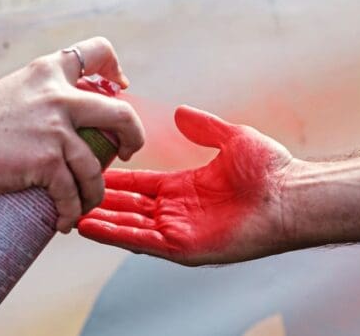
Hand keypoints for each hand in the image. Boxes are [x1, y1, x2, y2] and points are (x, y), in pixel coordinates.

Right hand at [0, 37, 144, 232]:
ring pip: (96, 167)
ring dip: (94, 192)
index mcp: (49, 72)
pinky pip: (72, 193)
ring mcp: (55, 129)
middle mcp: (58, 95)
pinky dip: (71, 211)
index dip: (115, 68)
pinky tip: (63, 219)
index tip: (119, 87)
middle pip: (121, 114)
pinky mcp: (46, 161)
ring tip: (82, 203)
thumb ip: (45, 98)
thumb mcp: (15, 92)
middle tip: (126, 152)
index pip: (96, 51)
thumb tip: (71, 120)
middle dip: (133, 137)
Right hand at [78, 105, 295, 264]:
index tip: (91, 170)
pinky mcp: (183, 247)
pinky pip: (142, 240)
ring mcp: (179, 230)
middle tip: (69, 192)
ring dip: (100, 219)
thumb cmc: (270, 170)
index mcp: (185, 188)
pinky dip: (114, 234)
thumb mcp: (231, 138)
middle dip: (100, 201)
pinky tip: (90, 226)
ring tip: (68, 211)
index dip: (116, 179)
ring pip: (128, 225)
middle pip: (129, 206)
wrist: (291, 194)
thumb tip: (180, 113)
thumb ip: (204, 127)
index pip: (141, 184)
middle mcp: (178, 211)